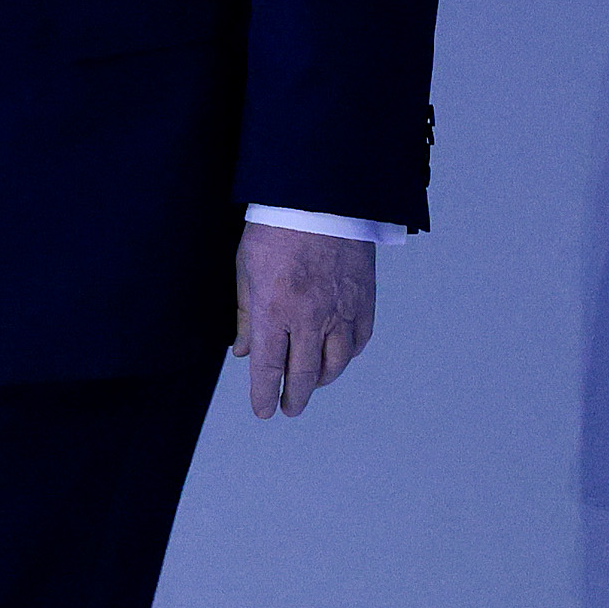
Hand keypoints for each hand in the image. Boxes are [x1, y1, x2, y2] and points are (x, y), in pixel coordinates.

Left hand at [235, 224, 376, 417]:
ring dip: (322, 380)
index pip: (270, 369)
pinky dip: (347, 354)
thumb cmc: (278, 228)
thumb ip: (247, 315)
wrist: (321, 197)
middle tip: (289, 408)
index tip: (264, 410)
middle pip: (305, 375)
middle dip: (295, 398)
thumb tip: (245, 351)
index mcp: (276, 310)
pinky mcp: (363, 300)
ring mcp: (341, 311)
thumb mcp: (247, 270)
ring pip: (335, 363)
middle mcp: (310, 317)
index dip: (265, 395)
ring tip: (313, 383)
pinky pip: (358, 341)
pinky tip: (339, 355)